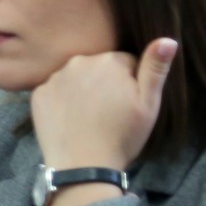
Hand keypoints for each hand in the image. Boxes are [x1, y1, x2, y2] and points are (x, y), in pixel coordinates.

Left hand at [30, 38, 177, 178]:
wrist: (83, 166)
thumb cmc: (122, 136)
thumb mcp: (148, 104)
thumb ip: (156, 68)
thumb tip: (167, 39)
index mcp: (110, 61)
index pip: (126, 62)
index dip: (131, 83)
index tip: (128, 104)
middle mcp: (79, 62)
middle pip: (99, 67)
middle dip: (106, 83)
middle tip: (109, 113)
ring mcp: (55, 77)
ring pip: (75, 77)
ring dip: (83, 90)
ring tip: (89, 118)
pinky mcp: (38, 94)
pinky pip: (54, 91)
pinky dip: (61, 101)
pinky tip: (70, 120)